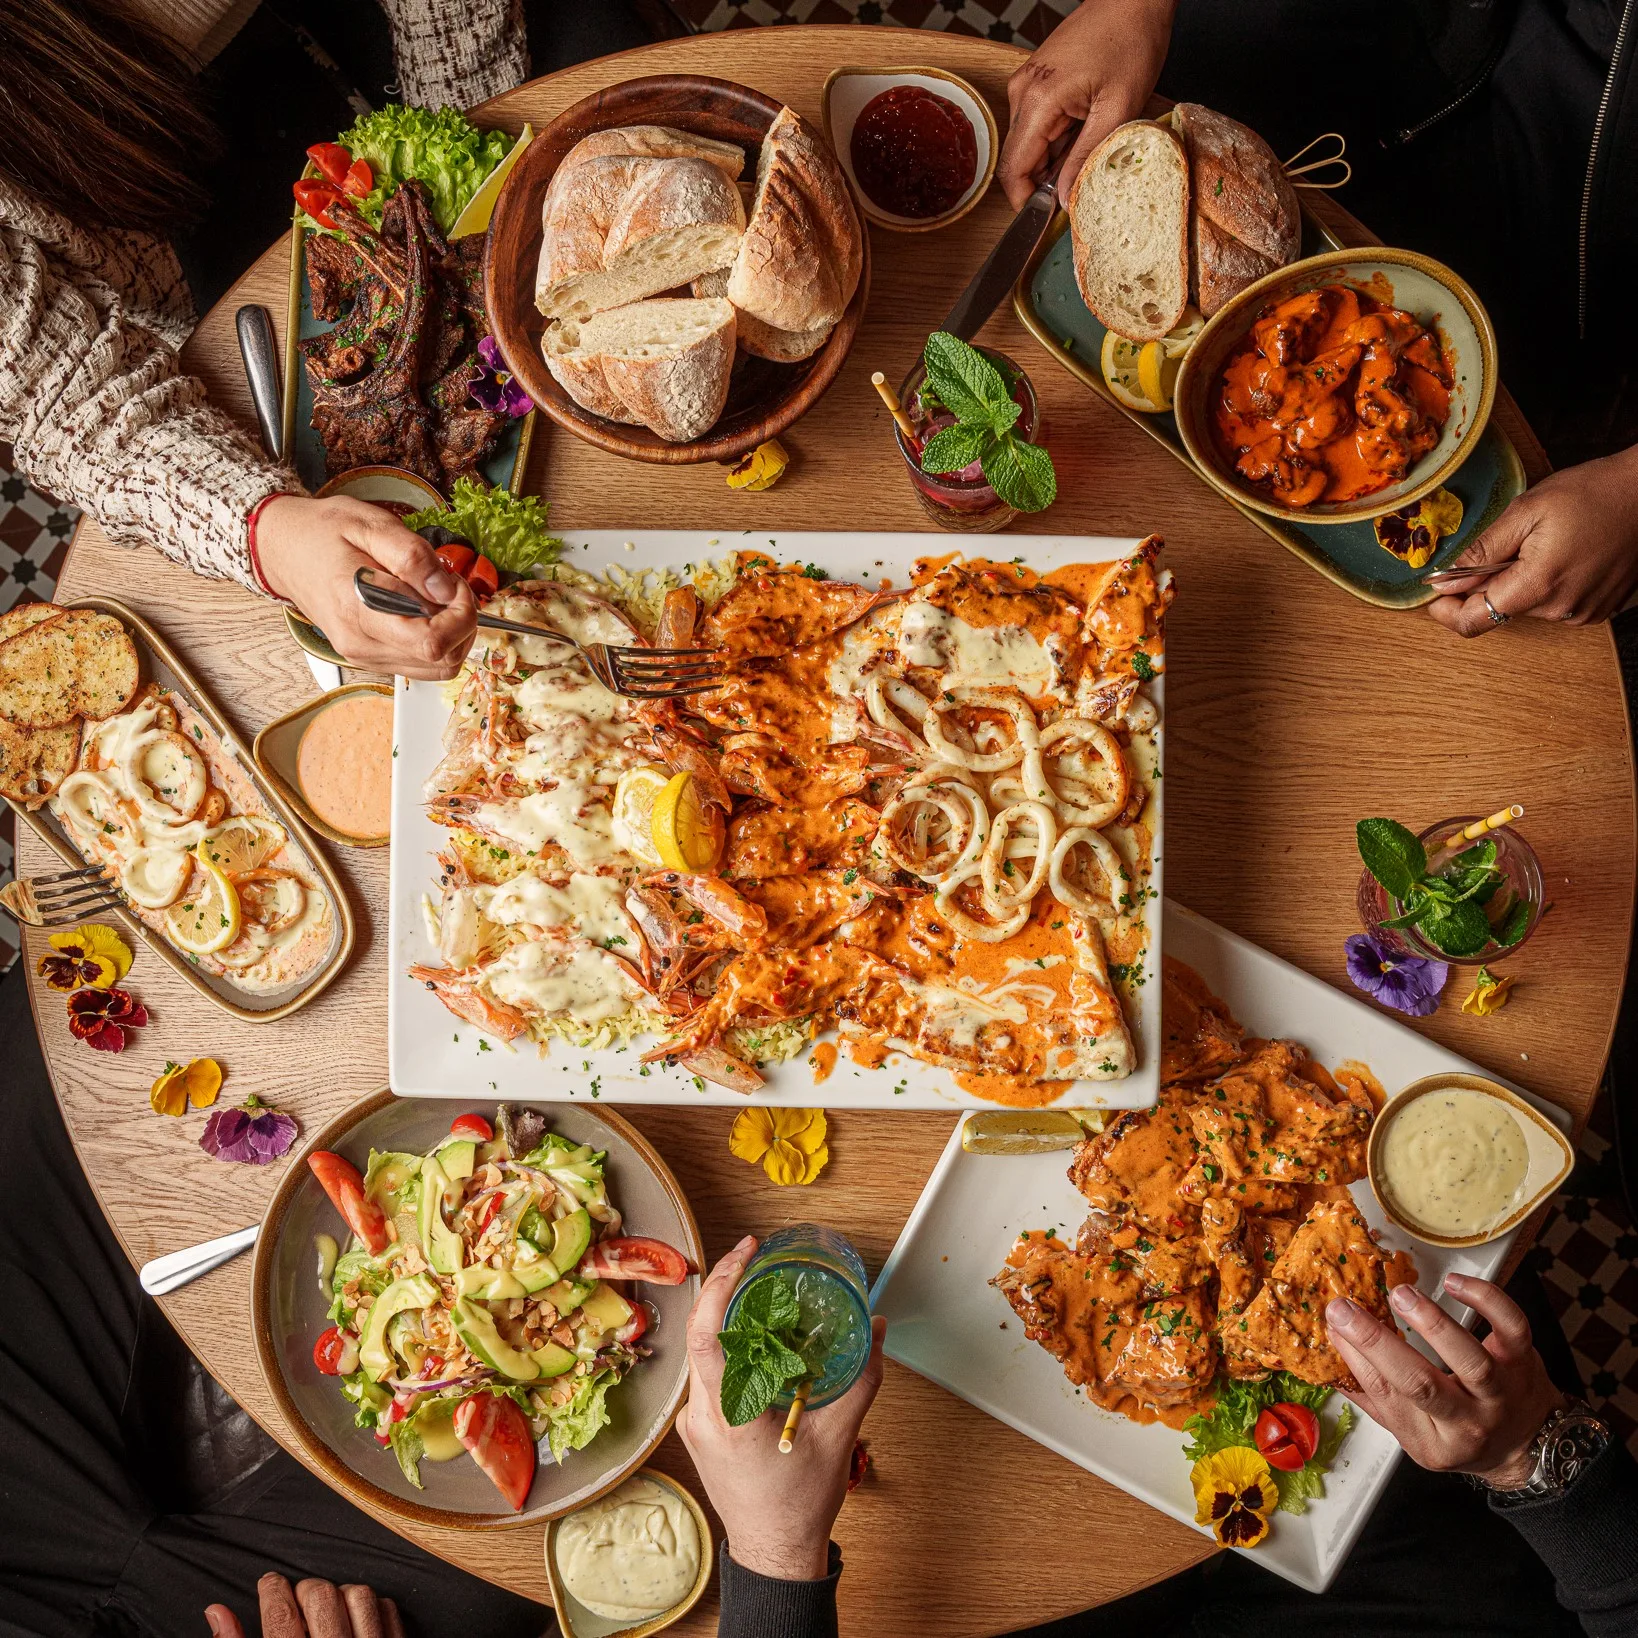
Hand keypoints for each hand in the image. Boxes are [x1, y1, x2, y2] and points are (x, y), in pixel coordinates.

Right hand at [205, 1573, 405, 1637]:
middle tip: (295, 1598)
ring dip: (341, 1595)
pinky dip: (375, 1608)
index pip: (282, 1616)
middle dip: (304, 1590)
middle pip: (321, 1597)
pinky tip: (357, 1618)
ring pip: (360, 1596)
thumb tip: (216, 1612)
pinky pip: (391, 1613)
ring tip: (326, 1607)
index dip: (273, 1591)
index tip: (270, 1585)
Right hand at [255, 495, 476, 678]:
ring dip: (451, 633)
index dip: (460, 616)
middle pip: (443, 663)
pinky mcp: (369, 657)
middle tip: (446, 586)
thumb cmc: (322, 532)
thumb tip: (445, 589)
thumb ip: (412, 556)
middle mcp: (362, 644)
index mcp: (360, 612)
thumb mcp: (370, 525)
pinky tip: (420, 607)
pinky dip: (434, 639)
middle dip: (461, 624)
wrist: (283, 548)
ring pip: (437, 669)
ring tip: (431, 594)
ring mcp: (364, 655)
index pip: (433, 644)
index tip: (453, 585)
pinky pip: (419, 663)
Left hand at [677, 1236, 885, 1582]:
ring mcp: (694, 1423)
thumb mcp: (837, 1437)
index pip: (707, 1335)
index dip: (721, 1285)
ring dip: (726, 1314)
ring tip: (757, 1286)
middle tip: (753, 1255)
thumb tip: (876, 1329)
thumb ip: (861, 1379)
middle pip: (701, 1333)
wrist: (774, 1553)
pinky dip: (729, 1344)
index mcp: (728, 1416)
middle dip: (725, 1286)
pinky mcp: (699, 1428)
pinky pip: (708, 1372)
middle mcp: (700, 1415)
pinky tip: (755, 1335)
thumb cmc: (800, 1505)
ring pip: (702, 1351)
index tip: (744, 1252)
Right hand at [998, 0, 1177, 208]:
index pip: (1013, 169)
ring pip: (1029, 143)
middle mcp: (1022, 92)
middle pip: (1018, 159)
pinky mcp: (1036, 80)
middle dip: (1043, 180)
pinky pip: (1037, 124)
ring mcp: (1026, 84)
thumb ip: (1085, 158)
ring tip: (1090, 143)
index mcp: (1037, 100)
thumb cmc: (1130, 41)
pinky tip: (1084, 126)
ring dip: (1054, 157)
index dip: (1025, 201)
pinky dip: (1057, 137)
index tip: (1045, 218)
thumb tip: (1064, 198)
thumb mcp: (1117, 109)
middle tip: (1080, 182)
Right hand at [1326, 1275, 1565, 1487]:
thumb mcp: (1416, 1435)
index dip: (1356, 1360)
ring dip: (1433, 1324)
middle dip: (1379, 1344)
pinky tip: (1456, 1283)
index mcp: (1434, 1442)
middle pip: (1422, 1385)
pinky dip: (1487, 1301)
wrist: (1530, 1449)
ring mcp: (1499, 1392)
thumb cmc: (1464, 1435)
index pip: (1387, 1398)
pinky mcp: (1524, 1362)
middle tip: (1345, 1310)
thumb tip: (1326, 1361)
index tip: (1332, 1325)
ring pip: (1472, 1361)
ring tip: (1401, 1295)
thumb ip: (1374, 1399)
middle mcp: (1468, 1421)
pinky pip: (1511, 1328)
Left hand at [1427, 444, 1637, 634]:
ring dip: (1520, 580)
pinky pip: (1553, 604)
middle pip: (1499, 609)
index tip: (1434, 594)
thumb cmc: (1592, 493)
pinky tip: (1564, 554)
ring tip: (1546, 543)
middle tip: (1509, 543)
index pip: (1473, 621)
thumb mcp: (1525, 512)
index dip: (1446, 610)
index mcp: (1538, 586)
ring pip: (1526, 605)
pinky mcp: (1597, 610)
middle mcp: (1561, 609)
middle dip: (1489, 582)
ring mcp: (1583, 614)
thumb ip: (1480, 553)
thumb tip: (1443, 582)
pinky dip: (1546, 583)